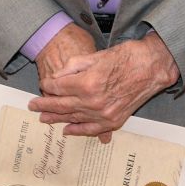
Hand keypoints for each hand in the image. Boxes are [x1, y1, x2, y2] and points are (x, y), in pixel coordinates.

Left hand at [29, 32, 178, 142]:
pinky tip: (67, 130)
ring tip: (43, 118)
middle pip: (61, 105)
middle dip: (45, 105)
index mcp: (87, 83)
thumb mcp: (95, 55)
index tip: (43, 84)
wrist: (152, 67)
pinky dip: (78, 130)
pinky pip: (91, 129)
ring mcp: (104, 114)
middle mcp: (93, 102)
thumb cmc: (126, 57)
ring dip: (57, 118)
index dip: (48, 86)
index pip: (58, 88)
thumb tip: (56, 78)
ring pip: (73, 118)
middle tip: (32, 105)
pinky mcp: (114, 120)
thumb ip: (72, 67)